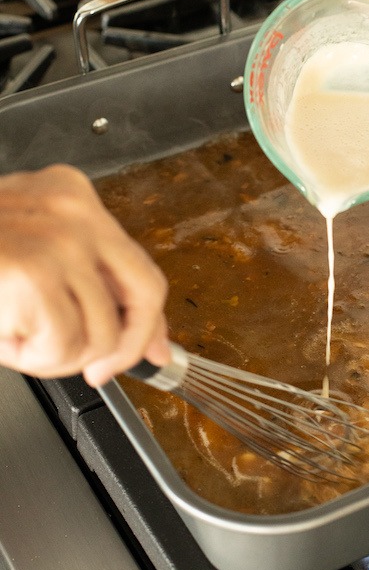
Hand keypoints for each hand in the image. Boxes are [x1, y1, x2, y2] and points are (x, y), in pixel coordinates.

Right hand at [0, 165, 169, 385]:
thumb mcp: (31, 264)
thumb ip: (89, 291)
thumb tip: (147, 340)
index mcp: (71, 200)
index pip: (139, 266)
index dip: (150, 322)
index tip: (153, 351)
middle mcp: (73, 210)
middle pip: (144, 292)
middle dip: (126, 346)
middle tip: (95, 369)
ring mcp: (57, 237)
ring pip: (99, 332)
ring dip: (53, 355)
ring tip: (14, 334)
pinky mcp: (32, 269)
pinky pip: (61, 343)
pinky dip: (28, 356)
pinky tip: (1, 334)